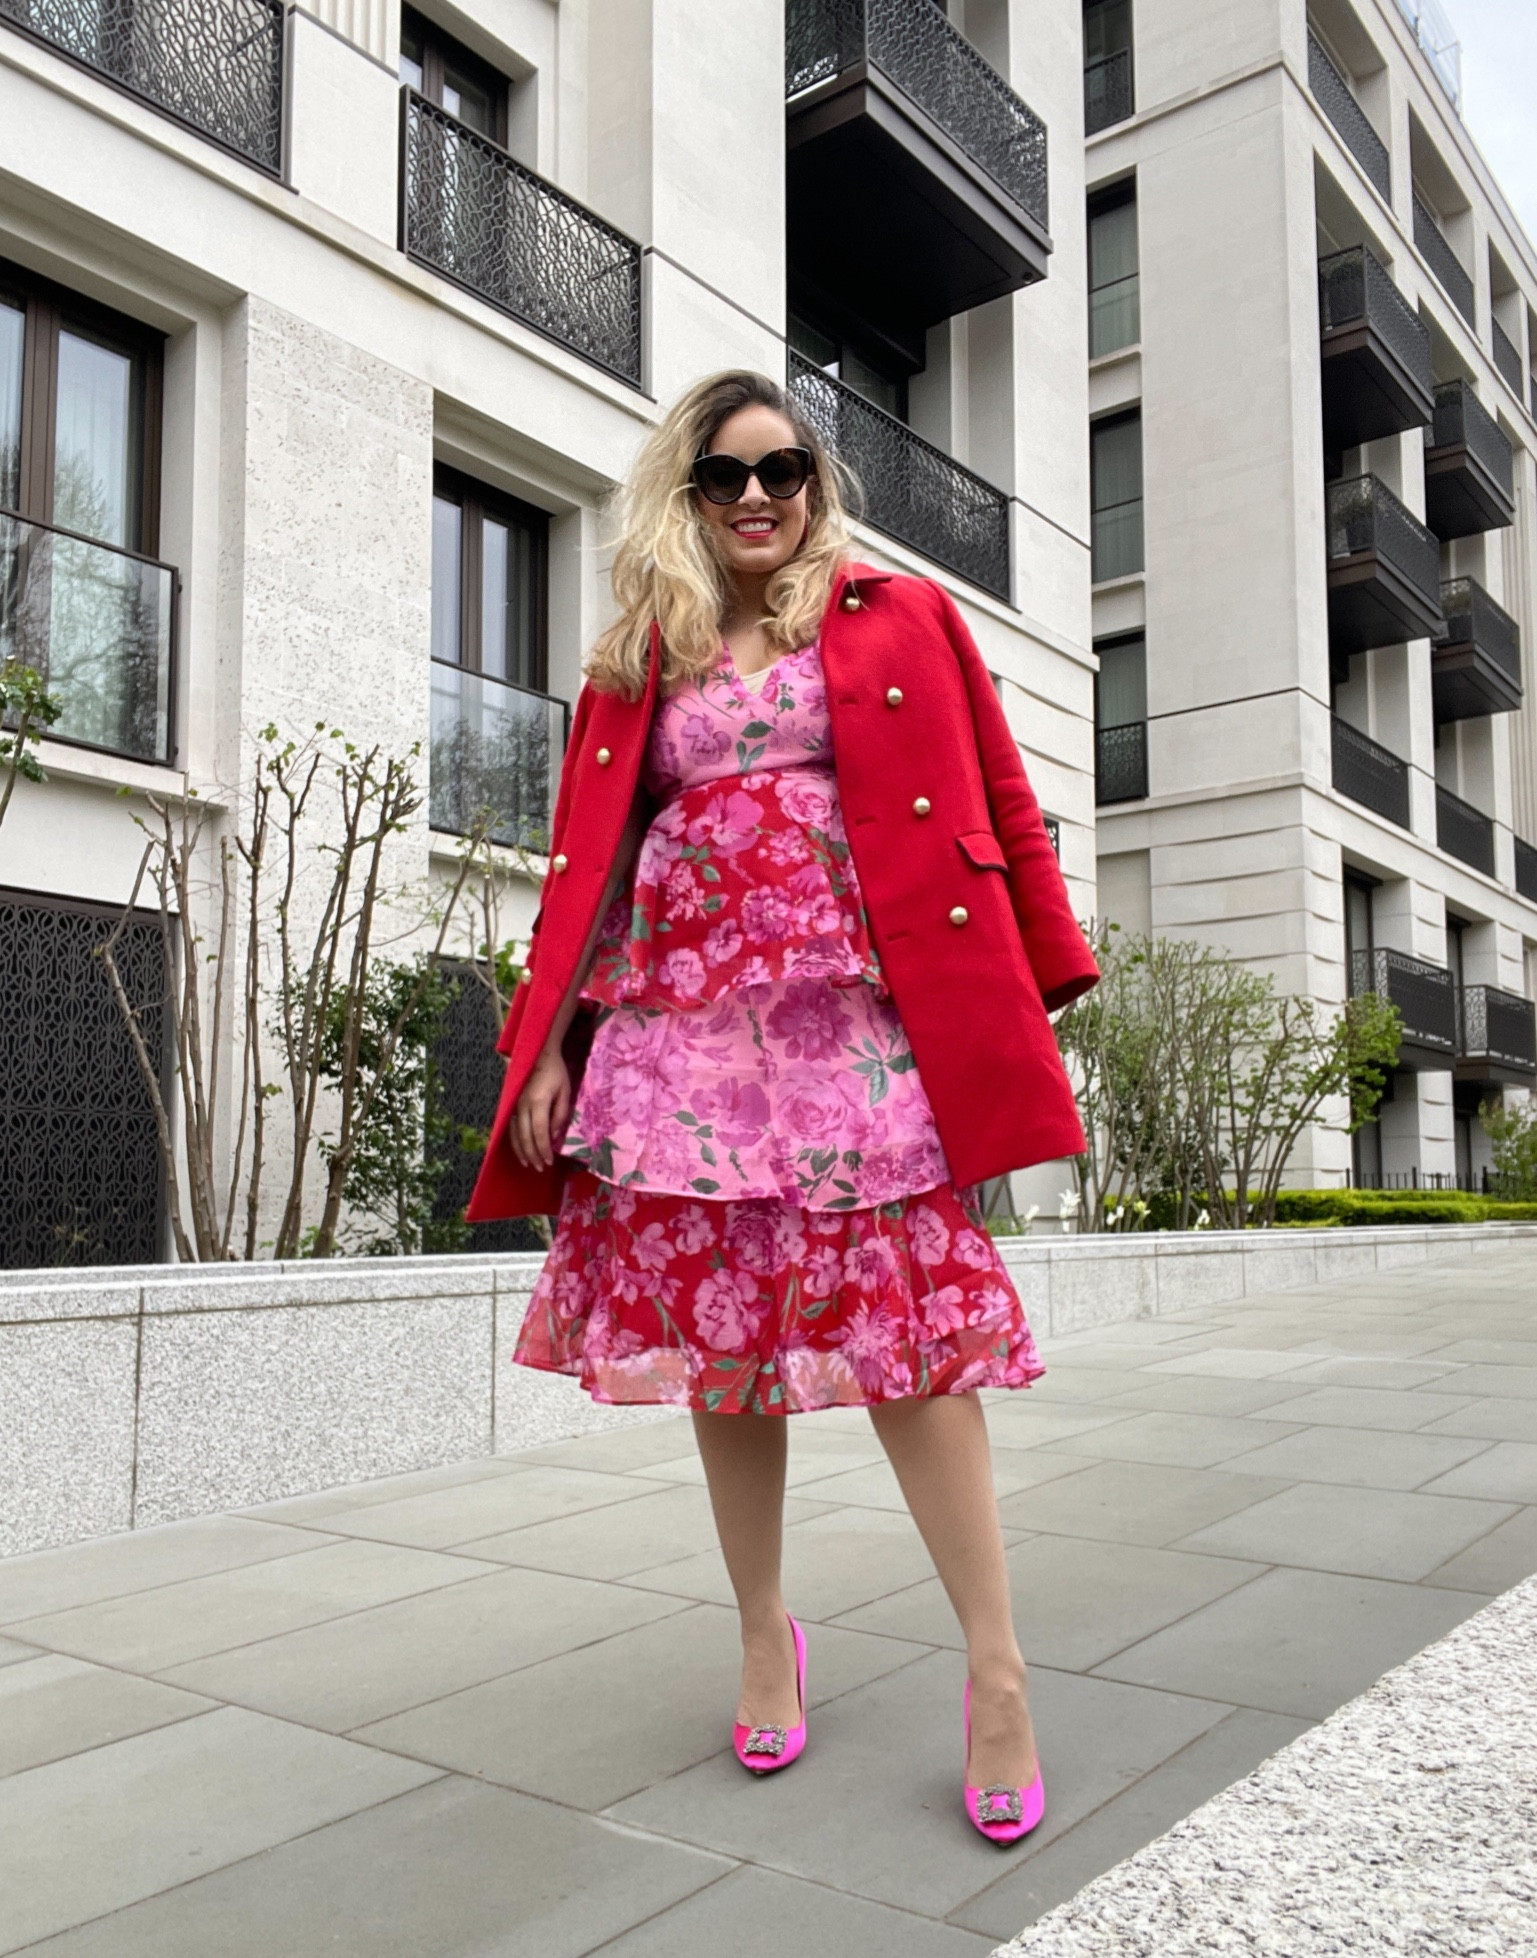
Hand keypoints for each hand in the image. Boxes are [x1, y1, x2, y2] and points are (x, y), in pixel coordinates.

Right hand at [512, 1049, 571, 1170]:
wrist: (538, 1053)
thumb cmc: (556, 1072)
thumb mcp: (565, 1091)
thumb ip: (560, 1114)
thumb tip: (554, 1136)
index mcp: (539, 1101)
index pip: (540, 1132)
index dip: (544, 1149)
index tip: (549, 1161)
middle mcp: (523, 1105)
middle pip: (525, 1136)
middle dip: (533, 1154)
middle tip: (541, 1168)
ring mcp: (514, 1104)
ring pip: (514, 1133)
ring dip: (521, 1151)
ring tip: (528, 1164)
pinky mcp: (511, 1104)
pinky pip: (509, 1126)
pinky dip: (513, 1140)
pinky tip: (519, 1150)